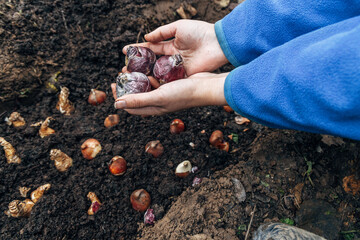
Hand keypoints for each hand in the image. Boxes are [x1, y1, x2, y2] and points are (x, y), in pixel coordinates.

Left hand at [111, 72, 228, 115]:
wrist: (206, 87)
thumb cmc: (184, 94)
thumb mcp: (158, 97)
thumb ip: (138, 100)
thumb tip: (116, 105)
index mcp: (154, 109)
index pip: (130, 107)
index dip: (119, 97)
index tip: (113, 84)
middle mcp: (158, 103)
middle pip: (137, 96)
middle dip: (127, 85)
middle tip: (122, 73)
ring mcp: (165, 94)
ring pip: (147, 87)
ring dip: (138, 78)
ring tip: (132, 67)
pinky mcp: (172, 85)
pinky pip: (157, 79)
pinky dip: (151, 74)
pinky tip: (150, 66)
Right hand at [123, 20, 227, 75]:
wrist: (218, 44)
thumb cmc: (200, 32)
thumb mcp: (179, 27)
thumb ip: (162, 32)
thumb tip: (146, 37)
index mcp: (171, 45)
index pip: (150, 48)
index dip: (138, 50)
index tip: (124, 51)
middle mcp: (171, 58)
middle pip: (151, 63)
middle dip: (137, 66)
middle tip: (124, 69)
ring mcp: (176, 68)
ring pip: (157, 73)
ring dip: (144, 76)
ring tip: (130, 78)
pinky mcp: (183, 76)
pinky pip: (168, 80)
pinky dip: (157, 82)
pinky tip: (146, 84)